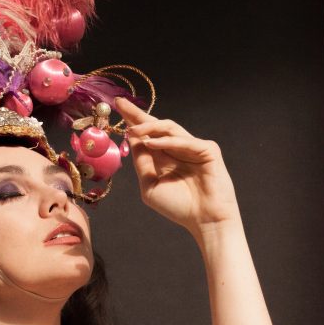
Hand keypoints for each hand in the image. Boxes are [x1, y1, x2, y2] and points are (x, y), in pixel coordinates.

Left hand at [115, 97, 240, 237]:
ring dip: (149, 127)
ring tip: (132, 130)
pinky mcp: (207, 149)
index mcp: (164, 158)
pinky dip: (167, 141)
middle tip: (121, 103)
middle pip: (156, 126)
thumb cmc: (179, 207)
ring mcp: (193, 147)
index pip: (146, 135)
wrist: (204, 221)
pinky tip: (151, 143)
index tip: (116, 107)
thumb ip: (142, 163)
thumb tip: (131, 140)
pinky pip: (184, 141)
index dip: (132, 121)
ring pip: (169, 128)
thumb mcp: (150, 186)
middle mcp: (177, 149)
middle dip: (138, 115)